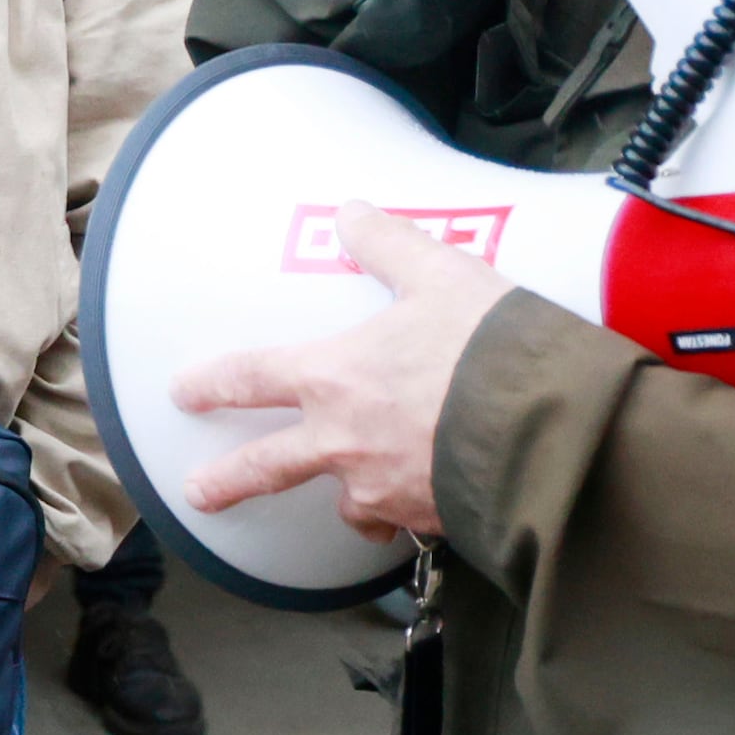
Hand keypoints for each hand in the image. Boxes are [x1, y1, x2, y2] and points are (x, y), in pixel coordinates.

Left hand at [169, 203, 518, 538]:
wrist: (550, 429)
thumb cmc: (490, 347)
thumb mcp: (439, 275)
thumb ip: (389, 244)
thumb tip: (351, 211)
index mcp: (333, 380)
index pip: (252, 378)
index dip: (213, 383)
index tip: (184, 394)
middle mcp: (345, 443)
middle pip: (268, 467)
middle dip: (228, 481)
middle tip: (199, 494)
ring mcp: (385, 490)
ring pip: (348, 503)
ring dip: (347, 500)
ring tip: (357, 497)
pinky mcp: (429, 522)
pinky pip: (407, 524)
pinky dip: (410, 515)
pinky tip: (427, 505)